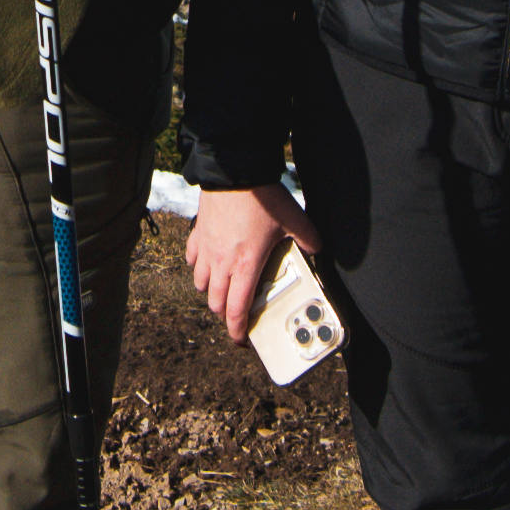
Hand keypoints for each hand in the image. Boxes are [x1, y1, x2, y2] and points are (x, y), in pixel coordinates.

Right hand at [184, 182, 315, 339]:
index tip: (241, 339)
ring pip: (200, 283)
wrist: (234, 170)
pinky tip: (207, 262)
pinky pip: (191, 258)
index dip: (237, 330)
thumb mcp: (294, 219)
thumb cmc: (262, 197)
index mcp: (246, 266)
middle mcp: (222, 263)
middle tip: (236, 316)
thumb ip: (309, 238)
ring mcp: (206, 249)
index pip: (237, 310)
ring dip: (210, 293)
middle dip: (225, 315)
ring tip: (222, 290)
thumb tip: (318, 249)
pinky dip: (198, 267)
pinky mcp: (198, 233)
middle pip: (215, 302)